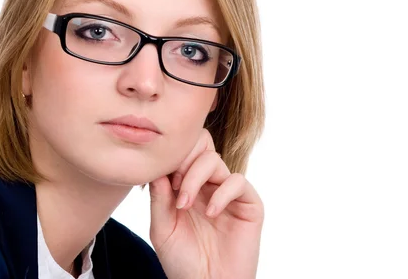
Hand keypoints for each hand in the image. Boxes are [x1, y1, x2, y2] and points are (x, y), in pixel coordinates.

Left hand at [149, 129, 263, 278]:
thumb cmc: (182, 261)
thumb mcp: (161, 228)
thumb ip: (159, 197)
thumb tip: (157, 167)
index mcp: (186, 185)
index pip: (182, 151)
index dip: (170, 156)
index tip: (158, 176)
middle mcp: (208, 184)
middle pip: (200, 145)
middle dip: (183, 159)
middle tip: (174, 184)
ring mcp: (228, 193)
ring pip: (213, 160)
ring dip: (195, 177)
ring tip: (185, 203)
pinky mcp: (249, 205)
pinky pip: (238, 182)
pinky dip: (221, 193)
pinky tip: (209, 213)